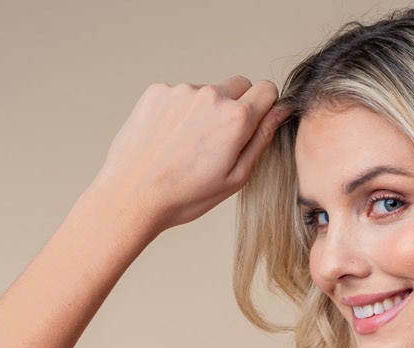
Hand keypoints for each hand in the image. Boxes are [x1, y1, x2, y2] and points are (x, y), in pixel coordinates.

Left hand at [92, 77, 290, 233]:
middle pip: (239, 85)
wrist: (133, 194)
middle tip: (220, 142)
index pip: (267, 90)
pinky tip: (170, 140)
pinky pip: (180, 95)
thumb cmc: (185, 196)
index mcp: (235, 119)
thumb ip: (261, 139)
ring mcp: (181, 90)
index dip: (265, 108)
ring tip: (188, 147)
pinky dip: (180, 112)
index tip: (254, 125)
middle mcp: (210, 96)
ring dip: (205, 112)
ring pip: (207, 92)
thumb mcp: (235, 178)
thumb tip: (280, 112)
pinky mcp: (158, 91)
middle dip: (237, 107)